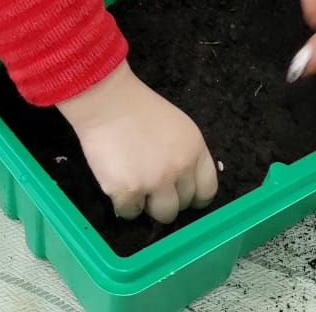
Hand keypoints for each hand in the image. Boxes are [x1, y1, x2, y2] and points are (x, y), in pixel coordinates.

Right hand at [57, 61, 217, 222]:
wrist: (108, 101)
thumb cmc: (139, 109)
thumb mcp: (177, 127)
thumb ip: (185, 155)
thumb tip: (182, 184)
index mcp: (195, 149)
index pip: (207, 190)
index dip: (194, 196)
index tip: (180, 194)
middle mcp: (180, 168)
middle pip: (182, 205)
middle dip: (167, 198)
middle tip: (150, 183)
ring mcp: (155, 181)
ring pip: (161, 215)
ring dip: (148, 204)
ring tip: (135, 184)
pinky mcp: (129, 191)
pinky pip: (131, 213)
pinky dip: (124, 202)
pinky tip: (118, 181)